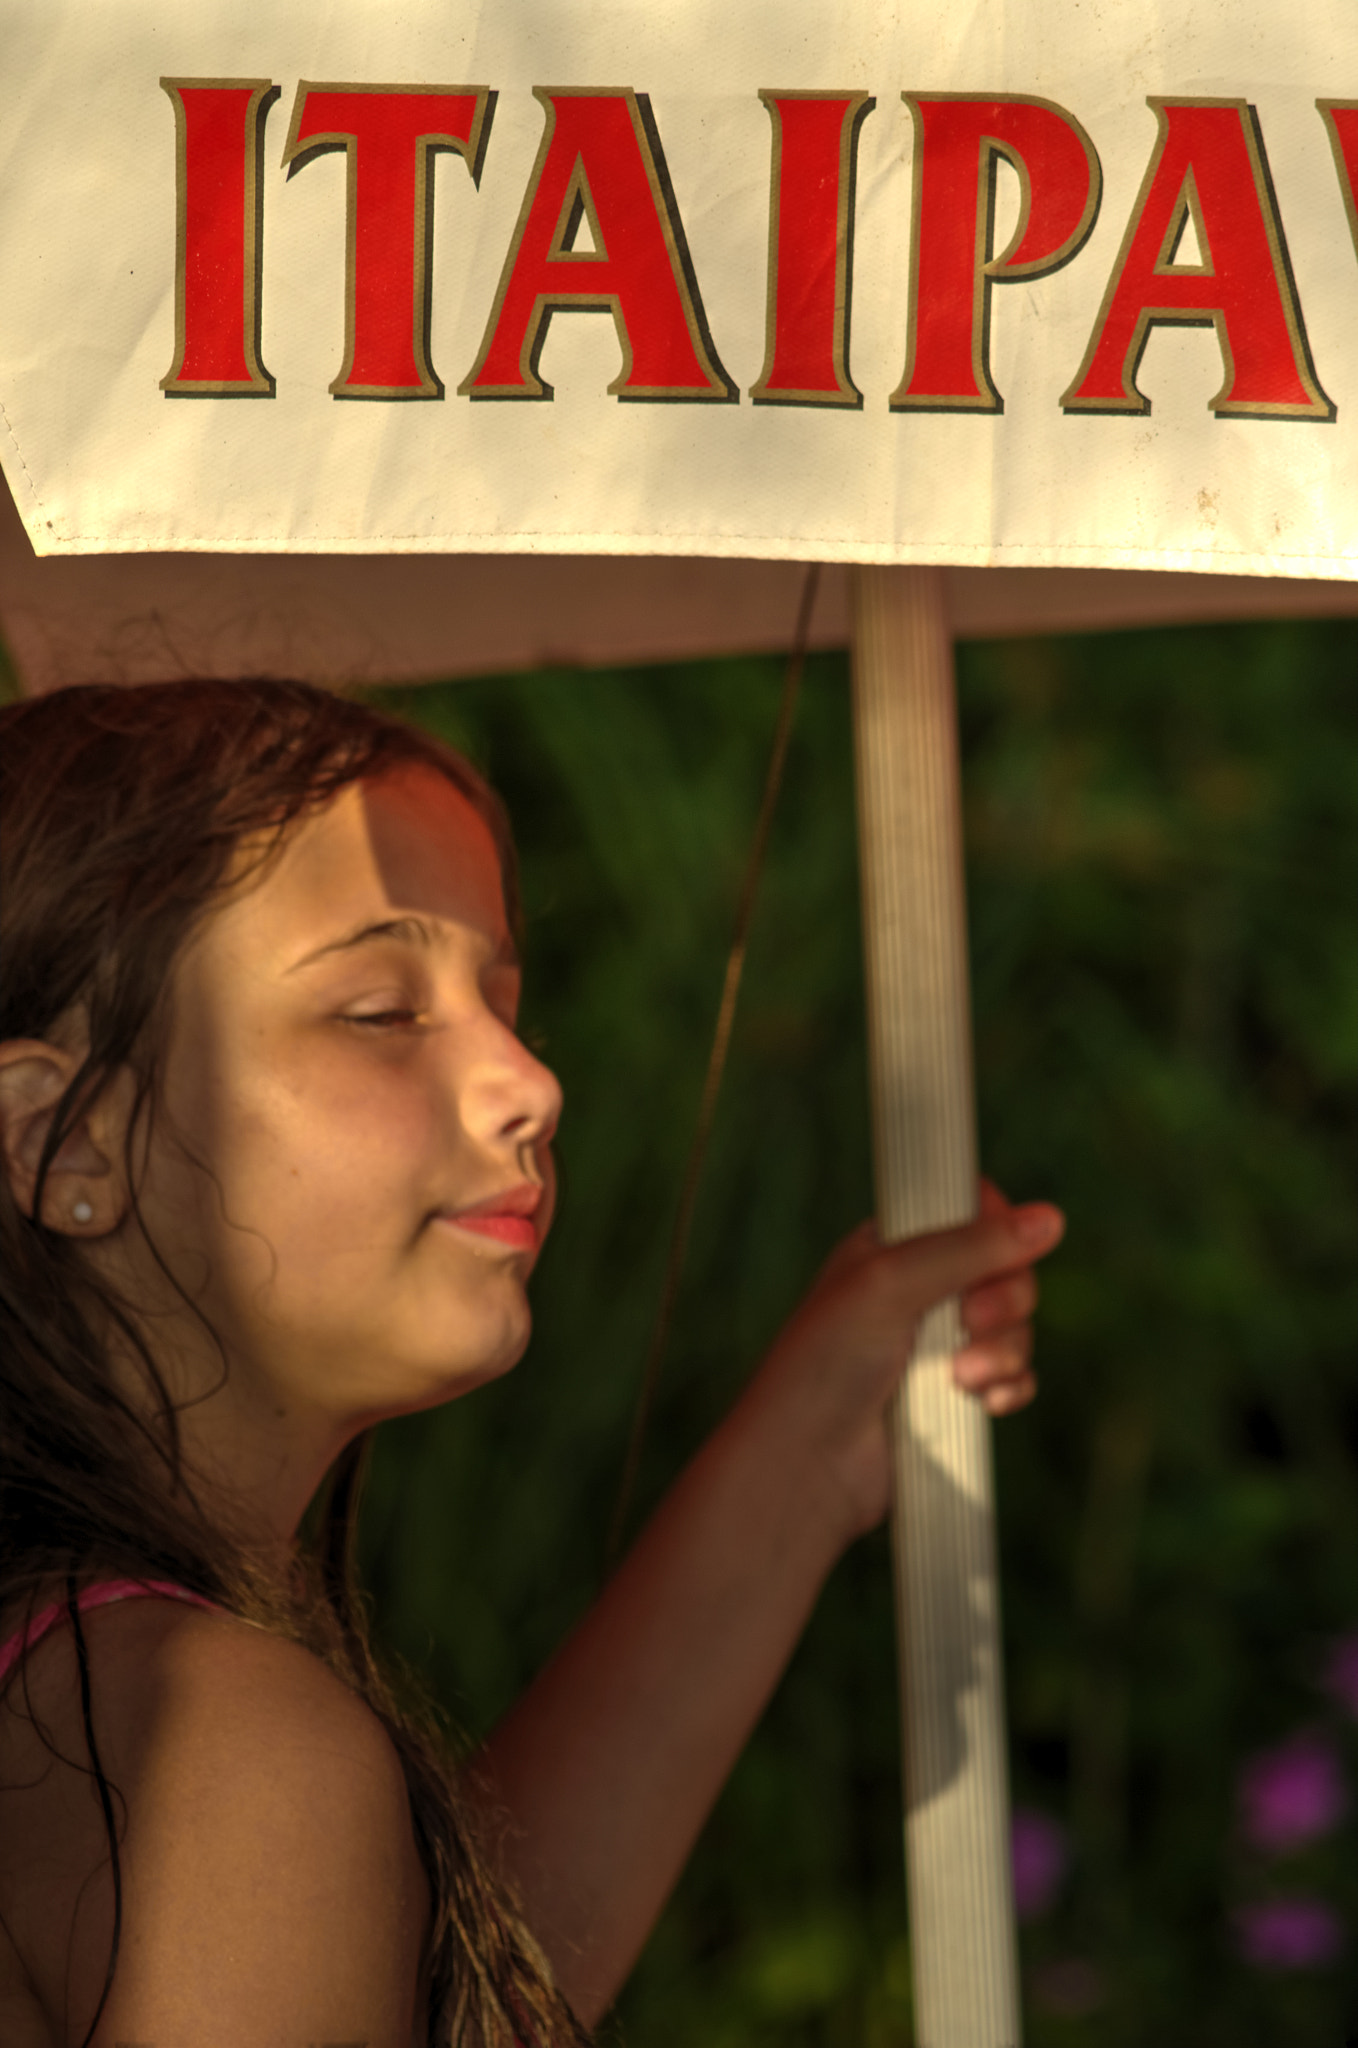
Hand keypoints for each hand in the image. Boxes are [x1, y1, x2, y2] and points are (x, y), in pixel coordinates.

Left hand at [738, 1180, 1064, 1546]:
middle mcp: (919, 1290)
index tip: (992, 1256)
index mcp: (894, 1247)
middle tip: (971, 1323)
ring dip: (1004, 1350)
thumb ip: (969, 1247)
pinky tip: (982, 1402)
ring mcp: (939, 1344)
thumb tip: (1050, 1218)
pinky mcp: (955, 1394)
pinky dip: (1009, 1386)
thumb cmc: (828, 1363)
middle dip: (1005, 1299)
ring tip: (963, 1378)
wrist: (809, 1462)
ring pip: (1016, 1327)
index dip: (995, 1231)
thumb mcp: (891, 1283)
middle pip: (1006, 1270)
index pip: (971, 1211)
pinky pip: (1014, 1376)